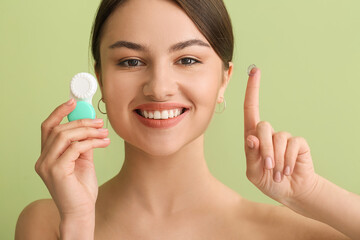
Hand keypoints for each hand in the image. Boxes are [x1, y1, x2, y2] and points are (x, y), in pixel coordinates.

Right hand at [35, 99, 110, 218]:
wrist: (81, 212)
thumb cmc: (82, 188)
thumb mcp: (83, 161)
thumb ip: (83, 144)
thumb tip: (90, 127)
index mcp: (47, 156)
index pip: (48, 128)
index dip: (59, 112)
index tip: (74, 102)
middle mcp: (43, 160)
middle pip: (58, 130)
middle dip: (81, 122)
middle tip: (100, 122)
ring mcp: (47, 166)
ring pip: (65, 136)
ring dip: (88, 131)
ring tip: (104, 132)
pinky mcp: (56, 171)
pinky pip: (74, 148)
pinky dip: (91, 142)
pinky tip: (104, 143)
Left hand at [243, 67, 319, 204]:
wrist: (289, 191)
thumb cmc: (268, 180)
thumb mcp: (253, 172)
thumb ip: (251, 155)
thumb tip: (251, 137)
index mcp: (253, 137)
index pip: (250, 109)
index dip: (252, 90)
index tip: (254, 71)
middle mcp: (267, 133)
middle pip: (263, 126)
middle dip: (265, 150)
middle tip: (268, 167)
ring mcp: (284, 137)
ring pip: (278, 138)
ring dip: (277, 159)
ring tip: (278, 173)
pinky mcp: (298, 143)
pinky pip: (292, 145)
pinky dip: (288, 160)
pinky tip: (288, 170)